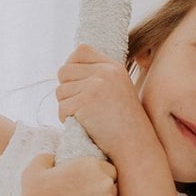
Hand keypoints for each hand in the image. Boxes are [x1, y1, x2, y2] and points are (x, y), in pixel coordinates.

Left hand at [55, 44, 156, 166]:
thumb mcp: (119, 89)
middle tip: (79, 105)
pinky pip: (61, 108)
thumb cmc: (125, 123)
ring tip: (85, 117)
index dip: (71, 64)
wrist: (135, 144)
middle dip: (66, 90)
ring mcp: (94, 86)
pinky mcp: (84, 103)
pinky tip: (83, 125)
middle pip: (64, 71)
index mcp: (113, 67)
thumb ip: (100, 76)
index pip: (80, 51)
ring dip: (66, 106)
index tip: (74, 81)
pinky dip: (66, 119)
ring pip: (60, 91)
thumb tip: (67, 71)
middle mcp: (104, 72)